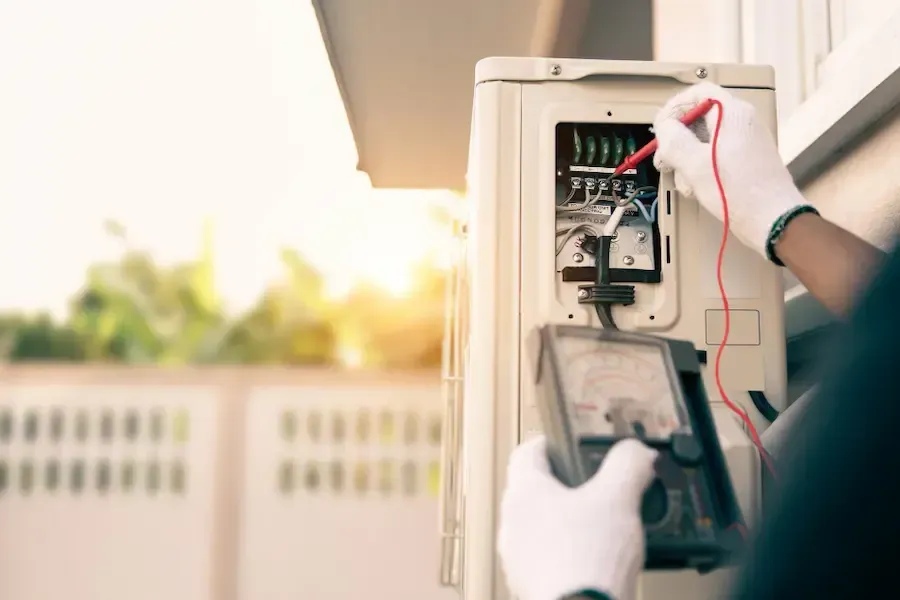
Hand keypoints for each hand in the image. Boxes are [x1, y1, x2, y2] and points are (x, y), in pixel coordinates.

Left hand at [497, 436, 658, 599]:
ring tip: (599, 527)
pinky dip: (566, 553)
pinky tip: (593, 560)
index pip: (527, 451)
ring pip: (540, 525)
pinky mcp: (529, 583)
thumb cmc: (587, 560)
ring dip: (566, 522)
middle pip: (535, 490)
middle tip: (596, 487)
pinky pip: (546, 557)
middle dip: (566, 486)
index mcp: (524, 491)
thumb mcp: (618, 498)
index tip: (569, 444)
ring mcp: (517, 556)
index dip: (551, 443)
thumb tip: (636, 451)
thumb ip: (628, 465)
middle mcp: (512, 522)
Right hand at [653, 82, 808, 259]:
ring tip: (684, 178)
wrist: (772, 220)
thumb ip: (673, 140)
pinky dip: (701, 167)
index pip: (699, 93)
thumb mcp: (695, 164)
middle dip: (677, 139)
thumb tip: (664, 128)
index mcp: (734, 114)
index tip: (661, 127)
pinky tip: (697, 186)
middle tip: (665, 157)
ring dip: (686, 158)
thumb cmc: (740, 192)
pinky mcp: (746, 160)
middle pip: (700, 118)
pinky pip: (715, 155)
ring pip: (704, 140)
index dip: (674, 107)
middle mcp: (743, 123)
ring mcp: (746, 142)